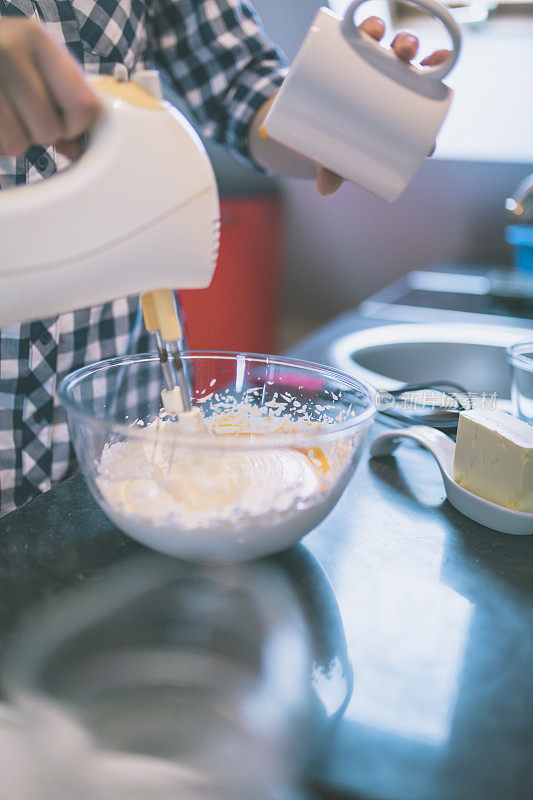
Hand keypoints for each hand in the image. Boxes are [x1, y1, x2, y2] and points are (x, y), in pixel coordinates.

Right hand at [0, 18, 98, 157]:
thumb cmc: (2, 56)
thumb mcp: (34, 61)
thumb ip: (62, 100)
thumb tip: (77, 150)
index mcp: (37, 39)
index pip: (82, 105)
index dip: (76, 125)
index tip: (64, 122)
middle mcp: (7, 51)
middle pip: (49, 130)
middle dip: (40, 134)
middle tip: (24, 115)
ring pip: (18, 144)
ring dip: (14, 140)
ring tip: (4, 116)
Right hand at [316, 16, 450, 195]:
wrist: (303, 118)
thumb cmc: (329, 145)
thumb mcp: (330, 160)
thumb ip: (332, 172)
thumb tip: (324, 189)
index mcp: (394, 121)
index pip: (420, 128)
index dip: (429, 137)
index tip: (430, 147)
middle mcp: (393, 91)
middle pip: (416, 79)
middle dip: (422, 71)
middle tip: (412, 72)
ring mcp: (376, 69)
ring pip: (398, 52)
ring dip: (405, 43)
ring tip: (399, 47)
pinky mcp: (355, 54)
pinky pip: (369, 36)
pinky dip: (375, 29)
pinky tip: (378, 27)